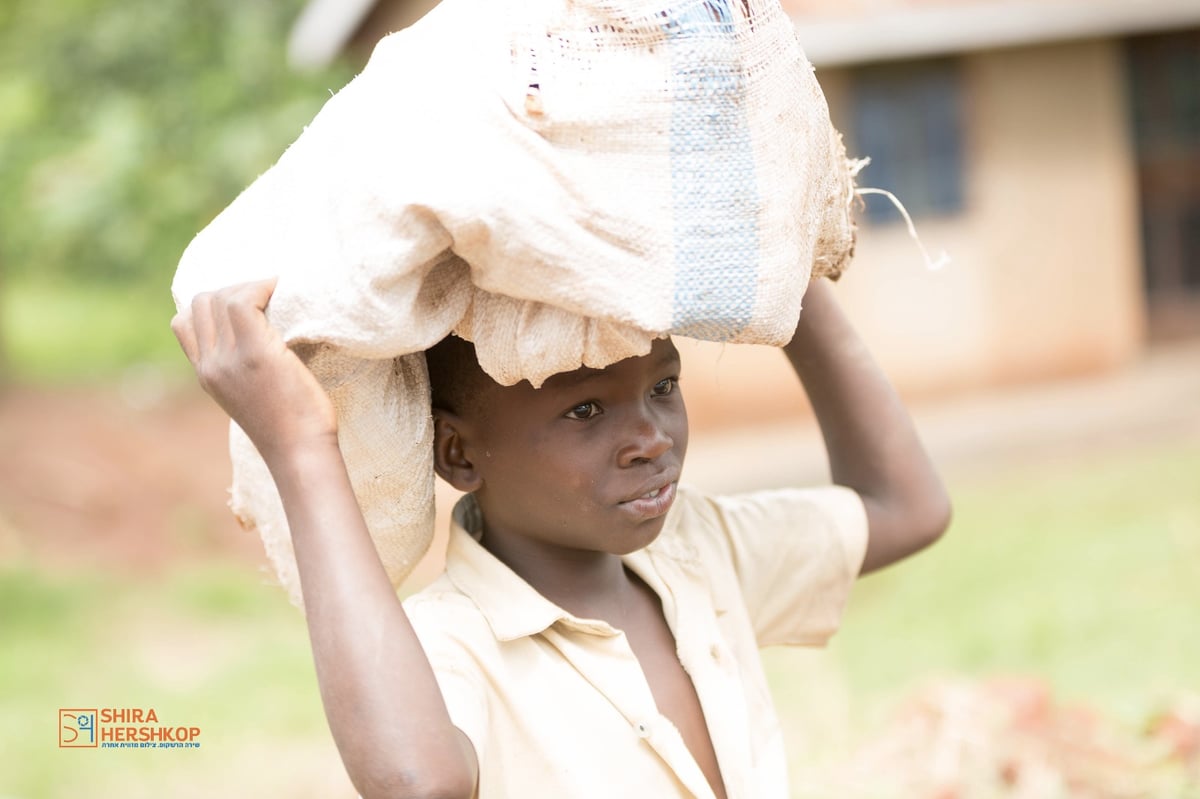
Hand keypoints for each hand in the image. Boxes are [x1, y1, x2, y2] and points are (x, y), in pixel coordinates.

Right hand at [171, 279, 337, 459]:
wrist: (300, 453)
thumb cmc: (291, 426)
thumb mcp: (254, 395)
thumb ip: (244, 367)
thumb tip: (265, 334)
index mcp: (206, 374)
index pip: (183, 322)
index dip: (211, 304)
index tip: (246, 304)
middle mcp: (210, 365)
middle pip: (200, 302)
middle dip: (233, 289)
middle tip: (267, 297)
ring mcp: (228, 359)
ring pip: (220, 297)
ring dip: (251, 287)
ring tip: (277, 295)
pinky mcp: (255, 353)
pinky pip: (245, 301)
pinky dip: (263, 287)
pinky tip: (282, 292)